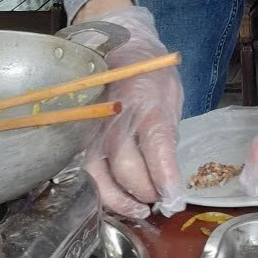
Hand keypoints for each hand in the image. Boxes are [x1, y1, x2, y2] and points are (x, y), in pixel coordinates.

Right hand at [75, 4, 185, 219]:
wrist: (119, 48)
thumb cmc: (151, 74)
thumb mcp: (171, 94)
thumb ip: (168, 131)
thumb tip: (170, 173)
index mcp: (146, 100)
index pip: (156, 144)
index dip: (165, 176)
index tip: (174, 199)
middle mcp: (116, 116)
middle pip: (126, 165)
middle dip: (146, 190)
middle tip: (162, 199)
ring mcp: (95, 127)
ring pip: (101, 174)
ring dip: (122, 200)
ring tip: (141, 209)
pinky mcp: (83, 137)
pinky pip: (89, 172)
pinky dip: (103, 193)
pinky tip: (120, 201)